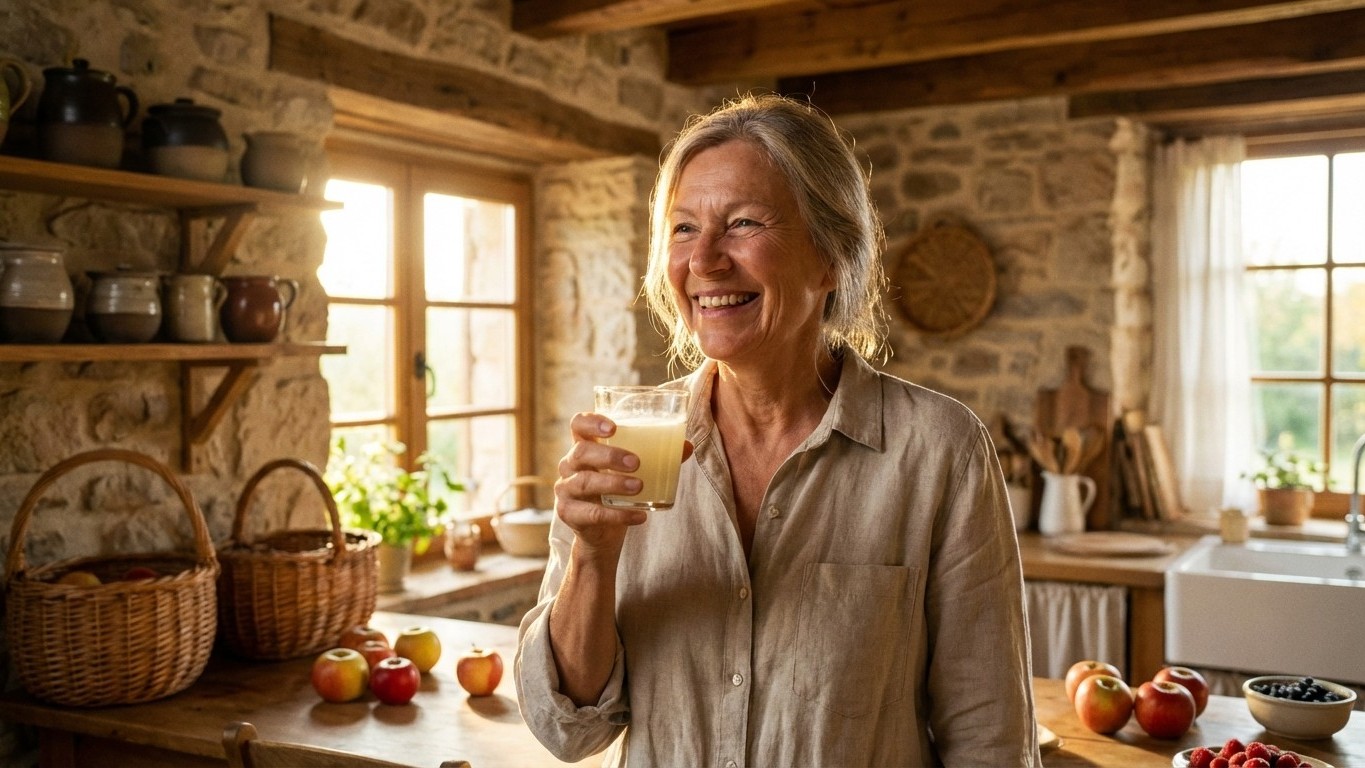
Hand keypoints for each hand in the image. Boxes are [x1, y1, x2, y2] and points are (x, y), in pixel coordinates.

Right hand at [554, 412, 692, 555]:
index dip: (591, 422)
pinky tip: (639, 515)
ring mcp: (566, 489)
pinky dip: (618, 515)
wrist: (601, 532)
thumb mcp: (634, 472)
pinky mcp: (569, 513)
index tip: (613, 427)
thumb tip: (686, 446)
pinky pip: (592, 513)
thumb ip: (658, 457)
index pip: (578, 424)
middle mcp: (570, 465)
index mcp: (584, 446)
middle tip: (636, 462)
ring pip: (584, 482)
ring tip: (639, 486)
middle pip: (581, 452)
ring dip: (614, 483)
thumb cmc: (617, 491)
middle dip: (609, 455)